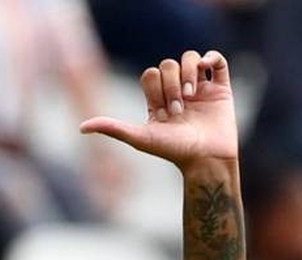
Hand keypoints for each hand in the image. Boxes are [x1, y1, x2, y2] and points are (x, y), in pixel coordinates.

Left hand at [80, 51, 236, 170]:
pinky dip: (211, 58)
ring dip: (188, 73)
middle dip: (170, 85)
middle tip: (177, 110)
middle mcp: (177, 92)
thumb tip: (81, 128)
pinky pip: (217, 61)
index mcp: (157, 101)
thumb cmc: (173, 151)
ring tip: (191, 95)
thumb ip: (112, 129)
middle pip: (168, 66)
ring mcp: (199, 89)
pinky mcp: (221, 89)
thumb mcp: (139, 137)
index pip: (150, 74)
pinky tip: (205, 69)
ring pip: (189, 59)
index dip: (155, 87)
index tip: (163, 112)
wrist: (205, 159)